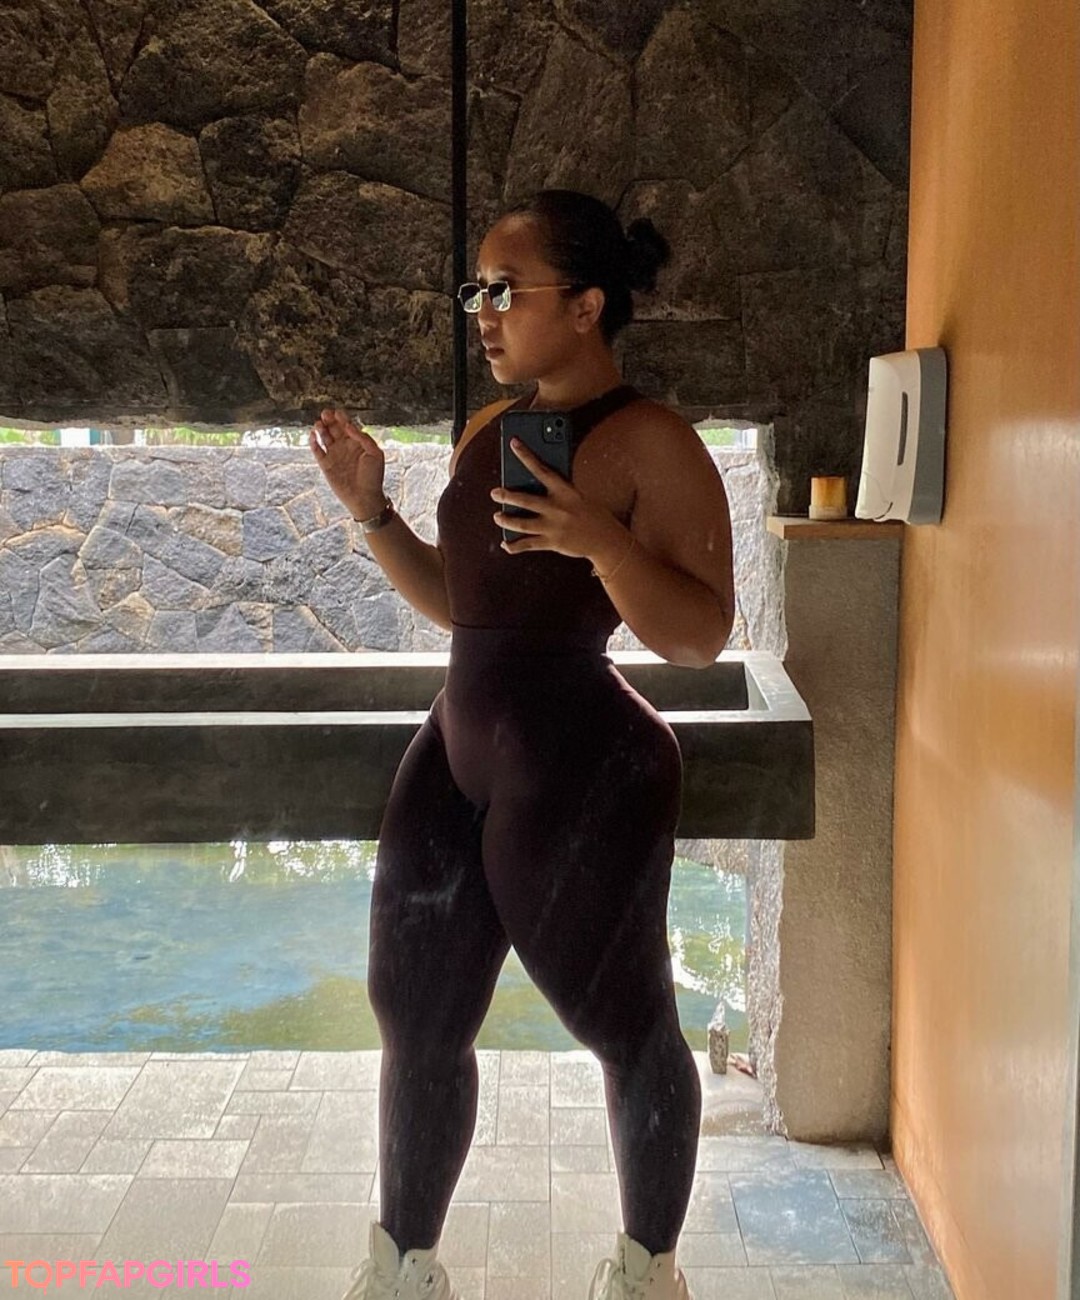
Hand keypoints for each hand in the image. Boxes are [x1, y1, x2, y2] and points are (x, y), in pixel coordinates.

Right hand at [310, 408, 385, 518]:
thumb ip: (363, 438)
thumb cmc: (373, 476)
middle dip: (328, 419)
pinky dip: (313, 442)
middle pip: (333, 428)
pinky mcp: (325, 465)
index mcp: (357, 442)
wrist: (365, 497)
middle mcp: (344, 446)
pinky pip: (317, 450)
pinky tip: (313, 435)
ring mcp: (334, 455)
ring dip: (320, 428)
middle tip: (325, 414)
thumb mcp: (375, 454)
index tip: (337, 413)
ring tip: (319, 424)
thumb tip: (348, 426)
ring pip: (324, 437)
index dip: (341, 417)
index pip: (347, 425)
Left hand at [490, 438, 625, 559]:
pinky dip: (514, 545)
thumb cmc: (591, 514)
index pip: (542, 469)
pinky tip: (506, 543)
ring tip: (497, 516)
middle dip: (506, 496)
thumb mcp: (578, 497)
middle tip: (494, 493)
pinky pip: (527, 544)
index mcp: (565, 491)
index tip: (513, 443)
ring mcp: (553, 527)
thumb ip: (558, 491)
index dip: (526, 455)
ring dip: (505, 520)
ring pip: (521, 523)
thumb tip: (533, 485)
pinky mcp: (552, 543)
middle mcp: (557, 508)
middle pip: (525, 500)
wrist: (606, 539)